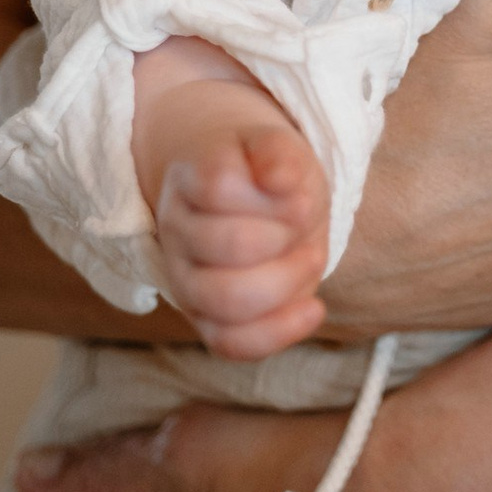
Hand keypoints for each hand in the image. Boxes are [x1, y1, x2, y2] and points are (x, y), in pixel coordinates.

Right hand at [145, 103, 329, 360]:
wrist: (250, 199)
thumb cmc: (263, 173)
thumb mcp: (276, 147)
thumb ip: (276, 154)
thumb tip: (282, 178)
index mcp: (189, 180)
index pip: (220, 185)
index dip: (272, 192)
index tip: (297, 191)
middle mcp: (176, 233)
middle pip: (231, 245)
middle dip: (286, 234)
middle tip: (306, 222)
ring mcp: (186, 281)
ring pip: (228, 300)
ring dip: (288, 279)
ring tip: (312, 257)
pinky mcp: (206, 321)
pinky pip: (231, 343)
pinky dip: (279, 330)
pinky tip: (314, 308)